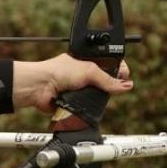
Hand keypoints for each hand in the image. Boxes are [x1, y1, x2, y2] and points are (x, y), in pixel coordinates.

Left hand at [12, 53, 132, 113]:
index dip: (119, 69)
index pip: (109, 63)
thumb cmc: (57, 71)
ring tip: (97, 96)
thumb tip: (126, 85)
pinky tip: (88, 104)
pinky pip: (88, 107)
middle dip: (110, 86)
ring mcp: (78, 88)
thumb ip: (108, 79)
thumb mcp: (88, 71)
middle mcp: (83, 73)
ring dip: (98, 97)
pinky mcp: (74, 101)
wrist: (40, 87)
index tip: (125, 75)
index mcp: (86, 60)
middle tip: (115, 88)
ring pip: (97, 95)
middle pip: (105, 81)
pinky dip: (89, 107)